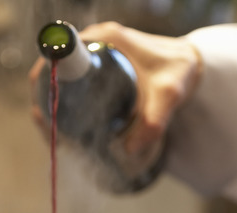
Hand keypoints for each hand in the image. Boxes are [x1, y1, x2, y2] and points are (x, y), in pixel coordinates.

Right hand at [28, 21, 201, 156]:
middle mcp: (96, 40)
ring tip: (58, 136)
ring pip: (61, 79)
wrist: (191, 64)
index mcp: (105, 38)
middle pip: (54, 69)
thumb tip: (129, 150)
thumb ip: (154, 121)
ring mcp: (95, 52)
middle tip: (52, 133)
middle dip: (46, 100)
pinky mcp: (99, 65)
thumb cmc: (180, 72)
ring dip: (53, 104)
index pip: (60, 54)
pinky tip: (65, 127)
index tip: (45, 111)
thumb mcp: (169, 95)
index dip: (45, 81)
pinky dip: (65, 102)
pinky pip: (73, 82)